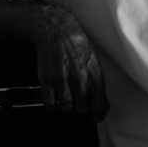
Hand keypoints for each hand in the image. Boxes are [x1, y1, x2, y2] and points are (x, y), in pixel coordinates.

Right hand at [29, 5, 109, 121]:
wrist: (57, 31)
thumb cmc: (77, 44)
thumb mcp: (94, 60)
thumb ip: (95, 80)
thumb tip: (96, 100)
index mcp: (94, 73)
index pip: (100, 104)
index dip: (98, 114)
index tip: (95, 116)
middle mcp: (79, 78)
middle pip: (81, 109)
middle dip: (80, 108)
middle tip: (78, 100)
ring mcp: (62, 79)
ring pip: (66, 108)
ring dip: (66, 106)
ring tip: (66, 96)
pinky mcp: (47, 80)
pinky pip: (50, 103)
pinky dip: (52, 105)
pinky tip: (54, 98)